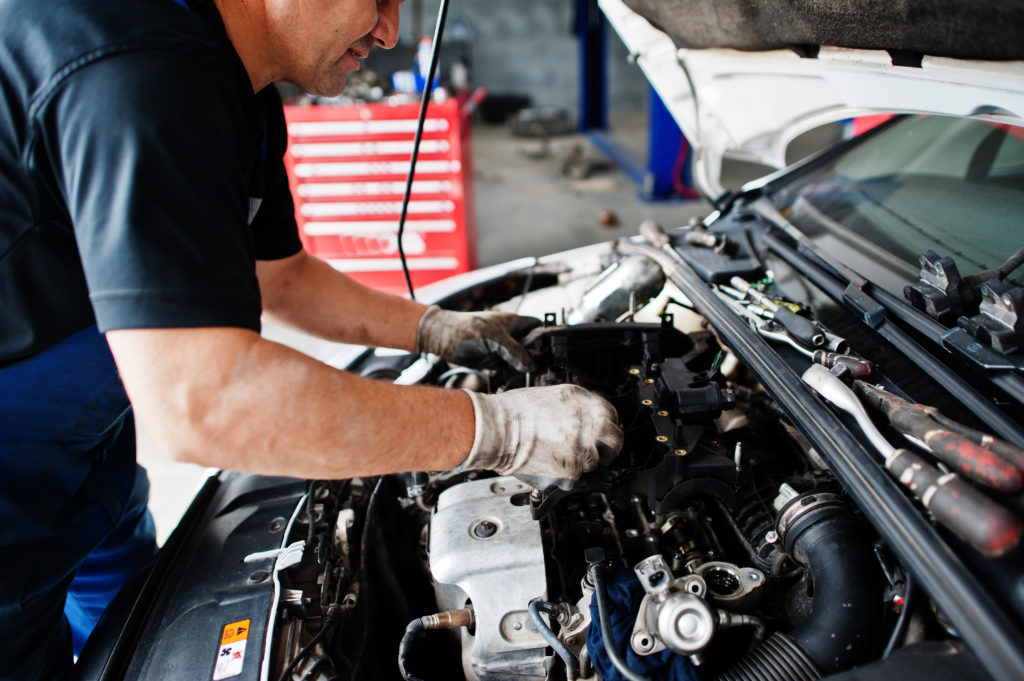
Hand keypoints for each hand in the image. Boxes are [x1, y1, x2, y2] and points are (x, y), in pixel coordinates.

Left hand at [415, 305, 540, 371]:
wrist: (440, 338)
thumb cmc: (465, 329)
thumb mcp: (493, 338)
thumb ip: (513, 350)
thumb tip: (531, 365)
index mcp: (514, 323)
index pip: (538, 328)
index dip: (546, 339)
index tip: (551, 354)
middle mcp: (511, 335)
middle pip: (531, 348)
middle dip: (535, 360)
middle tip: (539, 372)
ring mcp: (503, 349)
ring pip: (520, 362)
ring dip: (522, 371)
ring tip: (524, 379)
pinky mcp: (494, 360)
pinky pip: (507, 370)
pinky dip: (509, 377)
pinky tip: (509, 382)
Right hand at [459, 385, 622, 479]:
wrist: (495, 428)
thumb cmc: (514, 411)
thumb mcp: (552, 397)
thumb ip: (575, 409)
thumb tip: (586, 421)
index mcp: (584, 401)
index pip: (612, 417)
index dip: (604, 428)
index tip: (600, 435)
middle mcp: (588, 423)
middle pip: (614, 442)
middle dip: (606, 449)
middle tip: (593, 453)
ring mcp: (581, 448)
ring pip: (593, 463)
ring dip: (579, 464)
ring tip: (555, 456)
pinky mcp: (570, 470)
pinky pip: (573, 478)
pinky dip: (561, 476)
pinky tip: (545, 464)